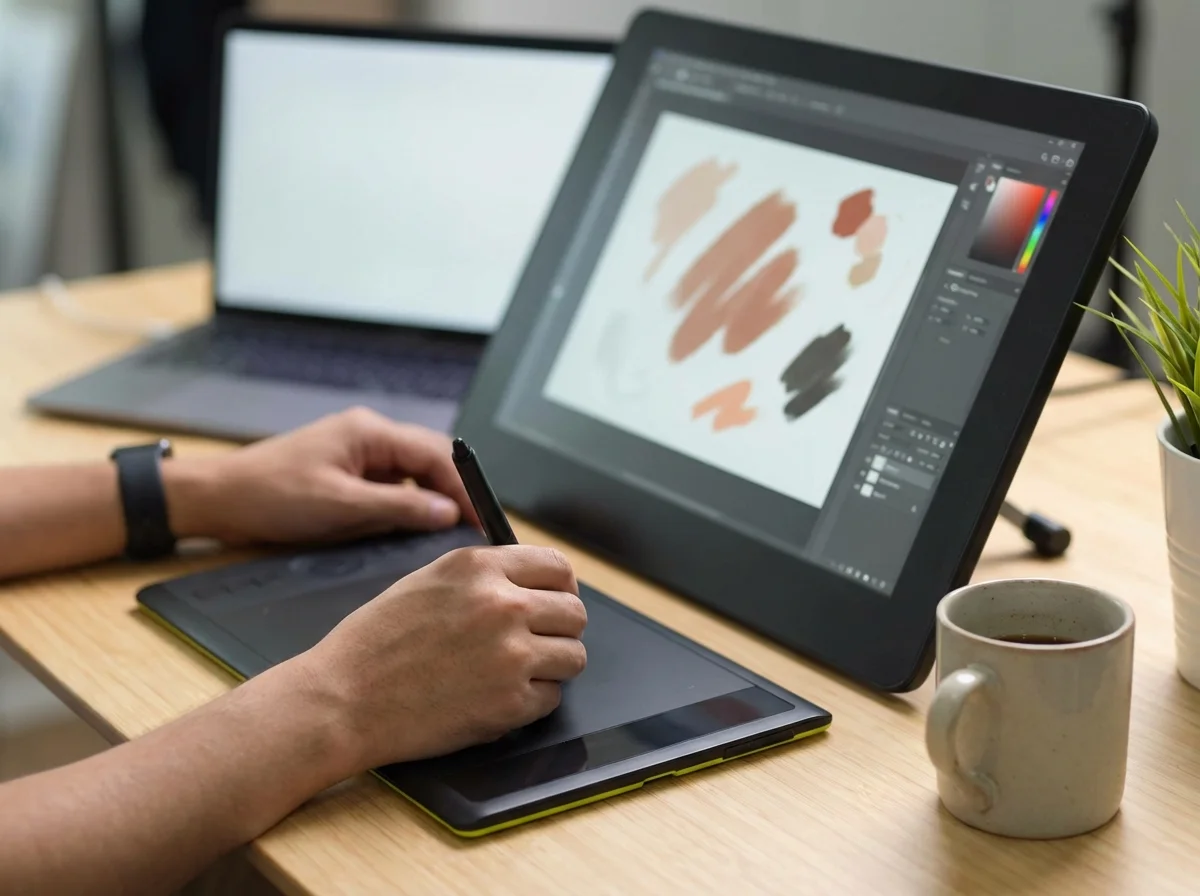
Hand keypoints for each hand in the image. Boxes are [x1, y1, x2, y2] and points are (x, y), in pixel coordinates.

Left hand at [163, 408, 477, 544]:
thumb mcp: (341, 506)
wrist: (218, 499)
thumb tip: (447, 512)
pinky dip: (405, 505)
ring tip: (447, 532)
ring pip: (411, 474)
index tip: (481, 517)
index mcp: (369, 432)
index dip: (463, 486)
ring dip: (429, 500)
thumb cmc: (270, 496)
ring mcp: (356, 452)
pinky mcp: (345, 472)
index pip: (435, 454)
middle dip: (452, 492)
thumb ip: (399, 507)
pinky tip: (410, 528)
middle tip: (472, 527)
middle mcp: (367, 434)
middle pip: (429, 459)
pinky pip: (389, 485)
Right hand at [294, 545, 586, 772]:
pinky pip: (552, 697)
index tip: (556, 600)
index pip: (557, 567)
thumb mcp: (427, 582)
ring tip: (518, 673)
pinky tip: (498, 697)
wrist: (343, 699)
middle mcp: (502, 604)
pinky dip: (533, 701)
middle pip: (575, 612)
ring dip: (552, 666)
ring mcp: (510, 655)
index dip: (561, 587)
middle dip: (560, 628)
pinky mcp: (510, 703)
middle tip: (537, 643)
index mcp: (479, 568)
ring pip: (573, 656)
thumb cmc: (374, 643)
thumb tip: (529, 582)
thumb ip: (482, 576)